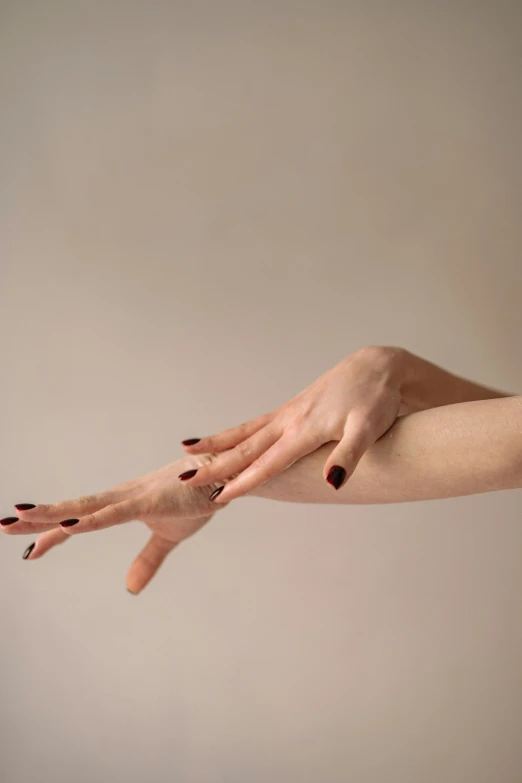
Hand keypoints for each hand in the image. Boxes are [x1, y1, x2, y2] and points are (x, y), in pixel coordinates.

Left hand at [1, 454, 225, 593]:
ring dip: (53, 514)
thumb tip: (129, 589)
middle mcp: (121, 498)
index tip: (28, 550)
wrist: (226, 476)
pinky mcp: (150, 501)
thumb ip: (147, 561)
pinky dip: (90, 519)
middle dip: (37, 519)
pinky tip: (69, 525)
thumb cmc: (196, 499)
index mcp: (123, 505)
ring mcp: (133, 498)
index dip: (52, 533)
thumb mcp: (168, 538)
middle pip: (72, 510)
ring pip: (85, 508)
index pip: (80, 520)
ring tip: (21, 518)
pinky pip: (114, 513)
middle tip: (4, 525)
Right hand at [180, 346, 409, 501]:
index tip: (218, 495)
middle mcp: (291, 421)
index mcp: (305, 430)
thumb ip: (348, 455)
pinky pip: (258, 425)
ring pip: (246, 432)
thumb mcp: (369, 429)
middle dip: (216, 464)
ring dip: (218, 443)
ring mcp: (290, 413)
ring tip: (189, 449)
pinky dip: (238, 433)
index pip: (268, 463)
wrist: (379, 367)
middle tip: (185, 476)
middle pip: (246, 446)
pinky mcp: (295, 409)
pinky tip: (230, 438)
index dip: (244, 481)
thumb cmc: (376, 400)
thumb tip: (332, 482)